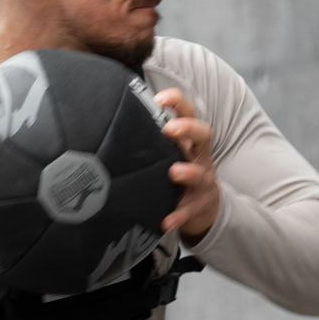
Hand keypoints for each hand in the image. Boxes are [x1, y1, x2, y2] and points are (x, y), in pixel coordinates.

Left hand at [156, 89, 219, 243]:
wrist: (203, 207)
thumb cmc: (179, 171)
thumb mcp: (171, 152)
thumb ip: (151, 139)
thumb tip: (114, 120)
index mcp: (189, 140)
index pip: (188, 113)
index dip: (177, 102)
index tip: (159, 98)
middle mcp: (199, 157)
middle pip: (203, 135)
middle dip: (188, 129)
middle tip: (170, 129)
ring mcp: (203, 182)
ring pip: (200, 174)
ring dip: (188, 172)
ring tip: (174, 172)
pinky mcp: (199, 205)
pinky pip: (189, 211)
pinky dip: (178, 216)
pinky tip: (166, 222)